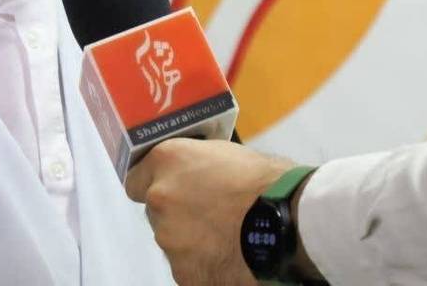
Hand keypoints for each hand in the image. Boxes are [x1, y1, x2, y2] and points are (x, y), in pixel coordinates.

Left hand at [125, 139, 294, 284]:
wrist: (290, 224)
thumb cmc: (268, 183)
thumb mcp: (229, 154)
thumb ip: (201, 165)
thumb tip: (199, 174)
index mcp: (168, 160)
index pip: (136, 176)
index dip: (154, 182)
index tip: (172, 187)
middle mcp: (160, 197)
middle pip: (156, 209)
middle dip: (177, 211)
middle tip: (209, 212)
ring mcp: (170, 238)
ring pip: (172, 239)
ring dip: (190, 238)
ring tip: (227, 235)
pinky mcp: (184, 272)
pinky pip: (188, 266)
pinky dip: (203, 263)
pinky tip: (230, 254)